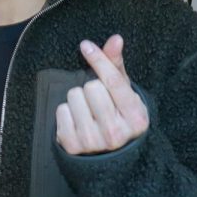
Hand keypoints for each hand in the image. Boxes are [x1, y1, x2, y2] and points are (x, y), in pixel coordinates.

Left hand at [55, 35, 149, 154]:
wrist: (107, 157)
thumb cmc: (116, 117)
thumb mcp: (124, 94)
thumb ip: (117, 66)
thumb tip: (116, 39)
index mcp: (136, 118)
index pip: (114, 81)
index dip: (98, 59)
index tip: (86, 45)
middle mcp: (117, 133)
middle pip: (91, 87)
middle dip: (90, 89)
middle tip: (96, 102)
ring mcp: (94, 142)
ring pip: (74, 97)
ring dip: (77, 100)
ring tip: (87, 113)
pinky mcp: (73, 147)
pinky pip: (61, 112)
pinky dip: (65, 113)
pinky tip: (76, 122)